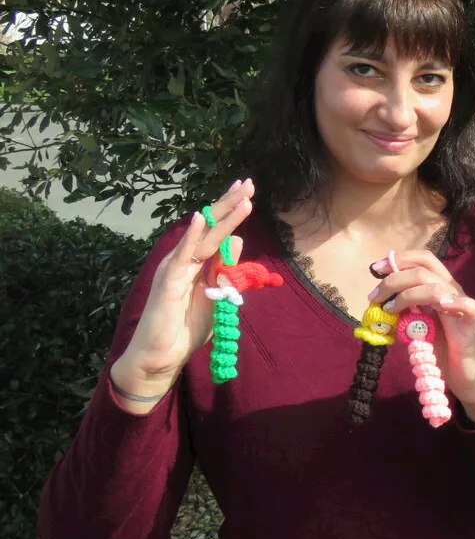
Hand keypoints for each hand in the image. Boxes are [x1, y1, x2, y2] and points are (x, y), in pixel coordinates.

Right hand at [111, 179, 255, 410]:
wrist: (162, 355)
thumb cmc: (186, 327)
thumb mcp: (216, 294)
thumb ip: (225, 268)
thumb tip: (239, 241)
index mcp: (197, 262)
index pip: (216, 230)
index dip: (230, 210)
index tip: (248, 190)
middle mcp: (185, 259)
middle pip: (211, 226)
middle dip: (230, 204)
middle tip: (249, 183)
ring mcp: (175, 268)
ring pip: (203, 236)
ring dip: (222, 216)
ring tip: (242, 197)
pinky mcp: (168, 281)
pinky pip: (181, 256)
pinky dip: (190, 237)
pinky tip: (198, 219)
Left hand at [368, 251, 474, 424]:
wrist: (465, 373)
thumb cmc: (441, 348)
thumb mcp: (416, 325)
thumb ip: (404, 311)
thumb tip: (380, 301)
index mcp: (439, 286)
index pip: (423, 259)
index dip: (399, 259)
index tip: (375, 269)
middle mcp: (452, 290)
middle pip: (423, 271)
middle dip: (393, 280)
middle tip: (375, 298)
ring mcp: (463, 306)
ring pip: (436, 286)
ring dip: (407, 295)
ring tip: (390, 310)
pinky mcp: (472, 324)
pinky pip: (470, 307)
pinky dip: (455, 303)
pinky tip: (441, 306)